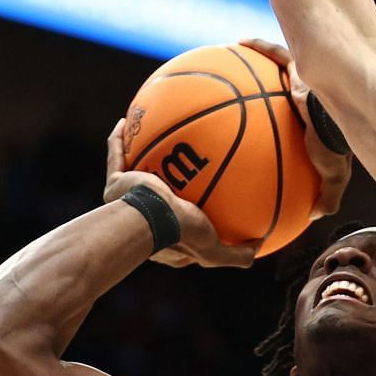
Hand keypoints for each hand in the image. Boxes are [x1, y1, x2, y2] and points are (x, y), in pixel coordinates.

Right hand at [103, 119, 259, 268]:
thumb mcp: (215, 250)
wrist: (150, 222)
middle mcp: (142, 214)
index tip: (202, 193)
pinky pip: (116, 156)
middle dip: (161, 175)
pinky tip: (125, 121)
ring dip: (136, 154)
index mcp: (163, 232)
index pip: (176, 221)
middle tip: (175, 157)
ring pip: (130, 170)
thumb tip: (260, 244)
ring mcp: (126, 198)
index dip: (187, 208)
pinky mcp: (115, 184)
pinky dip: (118, 140)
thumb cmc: (182, 236)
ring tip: (147, 132)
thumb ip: (237, 253)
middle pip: (153, 190)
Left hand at [240, 39, 352, 220]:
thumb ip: (327, 195)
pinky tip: (239, 41)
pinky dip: (257, 46)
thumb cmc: (336, 142)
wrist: (340, 112)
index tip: (265, 123)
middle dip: (268, 84)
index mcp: (315, 119)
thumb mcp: (334, 175)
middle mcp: (309, 97)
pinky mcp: (300, 64)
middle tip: (242, 88)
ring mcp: (305, 79)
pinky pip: (274, 51)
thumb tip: (314, 215)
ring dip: (259, 59)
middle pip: (287, 87)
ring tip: (231, 56)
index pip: (302, 115)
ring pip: (280, 64)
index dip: (290, 116)